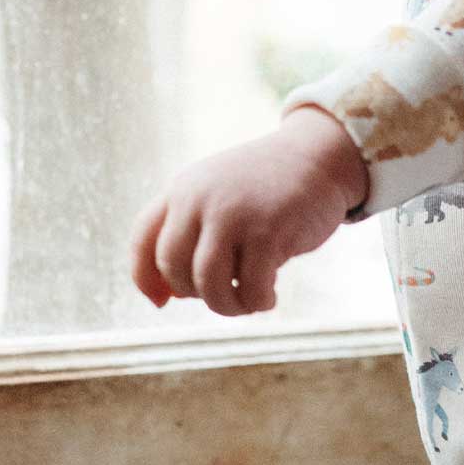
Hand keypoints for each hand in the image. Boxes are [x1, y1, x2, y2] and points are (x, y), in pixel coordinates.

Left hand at [129, 107, 367, 316]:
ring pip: (208, 284)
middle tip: (224, 294)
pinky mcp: (268, 231)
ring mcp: (233, 213)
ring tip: (247, 303)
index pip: (144, 239)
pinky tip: (269, 298)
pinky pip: (251, 288)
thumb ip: (190, 234)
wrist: (319, 158)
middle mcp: (200, 198)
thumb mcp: (219, 197)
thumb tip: (167, 296)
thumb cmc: (268, 189)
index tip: (162, 302)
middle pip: (173, 267)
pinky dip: (258, 303)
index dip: (145, 278)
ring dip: (226, 306)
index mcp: (183, 188)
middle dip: (195, 294)